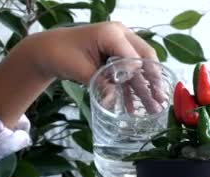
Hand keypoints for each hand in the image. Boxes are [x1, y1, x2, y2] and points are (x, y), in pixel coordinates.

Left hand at [0, 22, 161, 126]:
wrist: (48, 50)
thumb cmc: (61, 54)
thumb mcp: (81, 69)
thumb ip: (100, 83)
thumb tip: (113, 101)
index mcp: (112, 34)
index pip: (134, 55)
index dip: (144, 75)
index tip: (152, 94)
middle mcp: (120, 36)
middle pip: (144, 59)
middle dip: (153, 82)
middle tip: (161, 101)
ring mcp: (119, 47)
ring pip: (138, 70)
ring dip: (145, 90)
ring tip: (153, 109)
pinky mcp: (115, 58)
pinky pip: (128, 74)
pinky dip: (130, 90)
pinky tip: (133, 108)